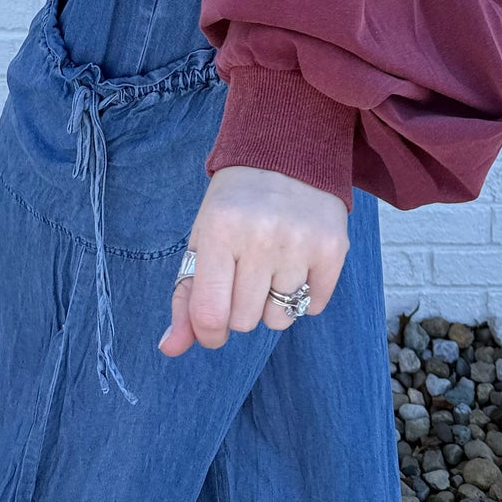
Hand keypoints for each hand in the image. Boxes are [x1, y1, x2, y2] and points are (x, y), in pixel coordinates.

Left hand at [158, 164, 348, 356]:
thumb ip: (186, 296)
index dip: (208, 332)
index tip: (213, 322)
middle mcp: (259, 236)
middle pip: (244, 321)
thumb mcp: (202, 239)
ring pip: (279, 320)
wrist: (288, 153)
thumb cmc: (236, 204)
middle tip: (245, 270)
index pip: (210, 314)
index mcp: (219, 230)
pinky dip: (304, 295)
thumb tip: (169, 348)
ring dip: (272, 303)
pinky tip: (297, 261)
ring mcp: (299, 243)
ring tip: (272, 264)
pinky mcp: (332, 249)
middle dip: (240, 306)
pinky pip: (312, 308)